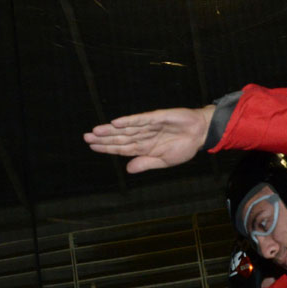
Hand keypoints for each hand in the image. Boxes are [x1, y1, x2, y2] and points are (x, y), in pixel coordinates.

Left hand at [83, 105, 214, 172]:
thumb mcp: (164, 161)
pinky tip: (115, 123)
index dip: (107, 148)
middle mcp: (143, 136)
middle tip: (86, 137)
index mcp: (144, 148)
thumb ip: (146, 163)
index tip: (92, 146)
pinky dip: (128, 121)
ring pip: (126, 128)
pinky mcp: (156, 117)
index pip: (121, 148)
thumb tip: (128, 170)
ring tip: (95, 131)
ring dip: (110, 130)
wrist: (200, 134)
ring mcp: (148, 126)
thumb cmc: (184, 147)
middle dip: (103, 138)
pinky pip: (140, 119)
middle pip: (119, 137)